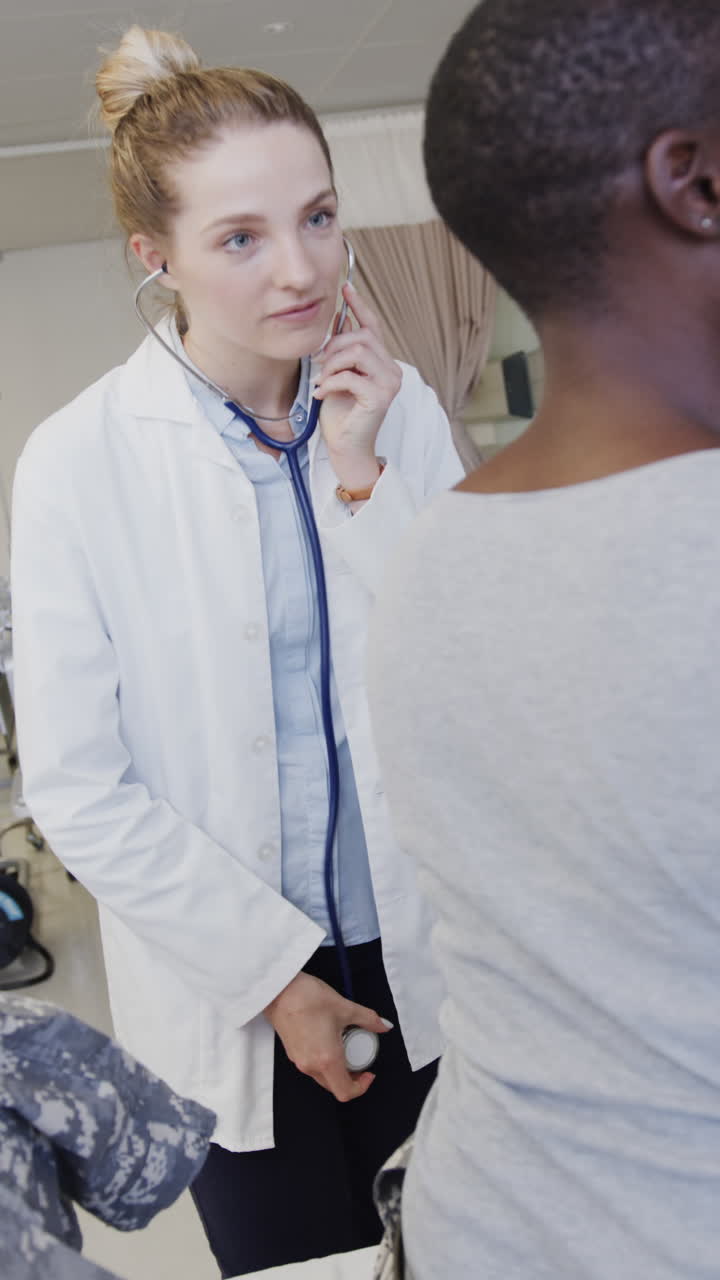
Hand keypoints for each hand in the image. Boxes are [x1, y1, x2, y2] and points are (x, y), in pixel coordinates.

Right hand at [263, 971, 391, 1101]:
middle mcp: (311, 1066)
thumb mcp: (345, 1007)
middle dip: (351, 1078)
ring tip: (344, 1045)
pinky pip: (312, 1066)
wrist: (278, 990)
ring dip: (337, 1069)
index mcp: (327, 1059)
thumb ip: (368, 1019)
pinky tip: (328, 1039)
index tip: (368, 1073)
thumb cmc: (308, 998)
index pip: (345, 1092)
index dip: (361, 1087)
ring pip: (323, 1077)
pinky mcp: (292, 1053)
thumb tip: (384, 1025)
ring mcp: (299, 1061)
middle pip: (334, 1086)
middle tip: (359, 1058)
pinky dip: (324, 1061)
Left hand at [313, 285, 401, 489]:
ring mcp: (389, 384)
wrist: (345, 446)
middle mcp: (391, 370)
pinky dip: (330, 383)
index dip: (359, 306)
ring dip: (332, 364)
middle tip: (318, 364)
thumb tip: (336, 319)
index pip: (373, 327)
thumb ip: (341, 350)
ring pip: (358, 352)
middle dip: (334, 346)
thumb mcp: (338, 374)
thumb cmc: (341, 413)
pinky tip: (321, 393)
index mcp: (383, 362)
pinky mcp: (380, 398)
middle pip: (362, 337)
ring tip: (321, 380)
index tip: (345, 288)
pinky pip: (350, 376)